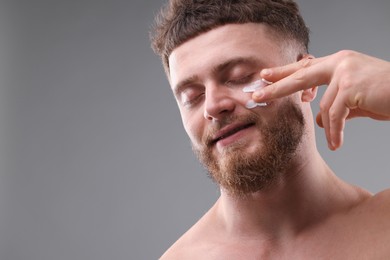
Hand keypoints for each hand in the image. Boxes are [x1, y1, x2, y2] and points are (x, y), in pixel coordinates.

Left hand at [252, 50, 389, 149]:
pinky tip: (337, 144)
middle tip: (255, 97)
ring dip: (330, 128)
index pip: (305, 67)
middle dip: (276, 89)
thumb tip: (319, 119)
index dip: (284, 72)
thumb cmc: (386, 96)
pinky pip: (335, 115)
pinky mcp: (351, 86)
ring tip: (335, 141)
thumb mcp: (356, 100)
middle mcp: (339, 63)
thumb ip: (336, 104)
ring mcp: (345, 72)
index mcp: (339, 63)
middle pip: (300, 77)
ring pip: (323, 107)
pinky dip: (335, 132)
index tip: (265, 76)